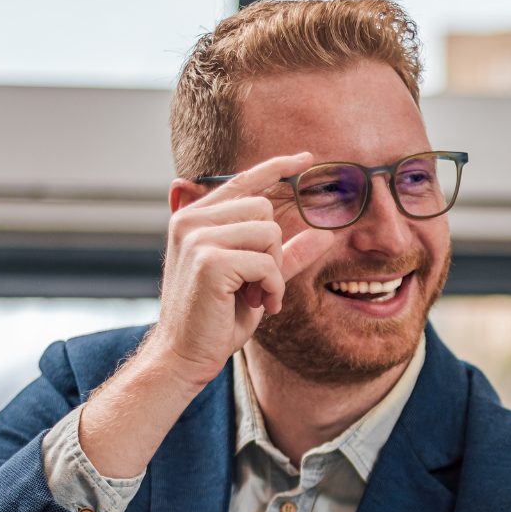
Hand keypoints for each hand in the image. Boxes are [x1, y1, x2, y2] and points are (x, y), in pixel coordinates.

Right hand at [151, 151, 337, 386]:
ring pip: (268, 233)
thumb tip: (326, 235)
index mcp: (195, 218)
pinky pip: (266, 262)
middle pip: (264, 210)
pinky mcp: (209, 260)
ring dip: (273, 270)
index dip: (276, 166)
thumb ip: (286, 255)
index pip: (242, 180)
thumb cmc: (217, 317)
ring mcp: (197, 237)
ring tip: (256, 295)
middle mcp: (191, 220)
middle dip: (273, 249)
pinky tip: (259, 304)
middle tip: (259, 284)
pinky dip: (273, 287)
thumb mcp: (256, 279)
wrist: (184, 353)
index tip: (306, 158)